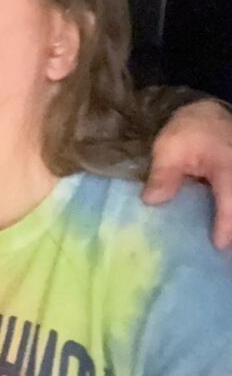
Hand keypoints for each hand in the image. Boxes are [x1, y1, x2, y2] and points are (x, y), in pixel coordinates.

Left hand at [143, 99, 231, 248]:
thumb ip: (163, 175)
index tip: (219, 244)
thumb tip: (152, 201)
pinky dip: (225, 219)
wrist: (209, 117)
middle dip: (230, 230)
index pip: (230, 199)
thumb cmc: (190, 132)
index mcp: (228, 168)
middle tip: (219, 259)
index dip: (226, 223)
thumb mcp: (170, 148)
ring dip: (228, 224)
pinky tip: (217, 239)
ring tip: (219, 255)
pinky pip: (229, 204)